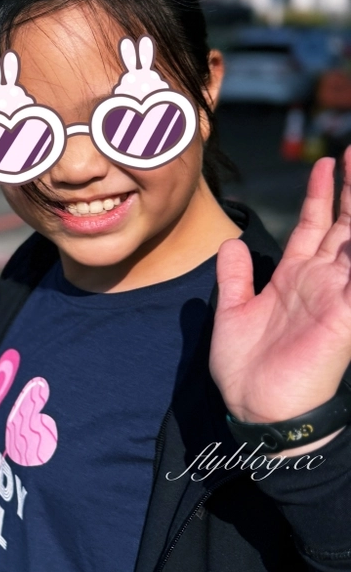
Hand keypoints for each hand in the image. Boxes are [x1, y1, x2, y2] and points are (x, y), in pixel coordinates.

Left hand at [211, 153, 350, 429]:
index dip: (322, 194)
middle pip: (345, 225)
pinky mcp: (346, 318)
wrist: (256, 409)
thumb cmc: (246, 368)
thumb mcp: (231, 310)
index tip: (327, 162)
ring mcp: (338, 297)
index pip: (316, 225)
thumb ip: (235, 276)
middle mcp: (322, 281)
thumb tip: (233, 243)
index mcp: (296, 277)